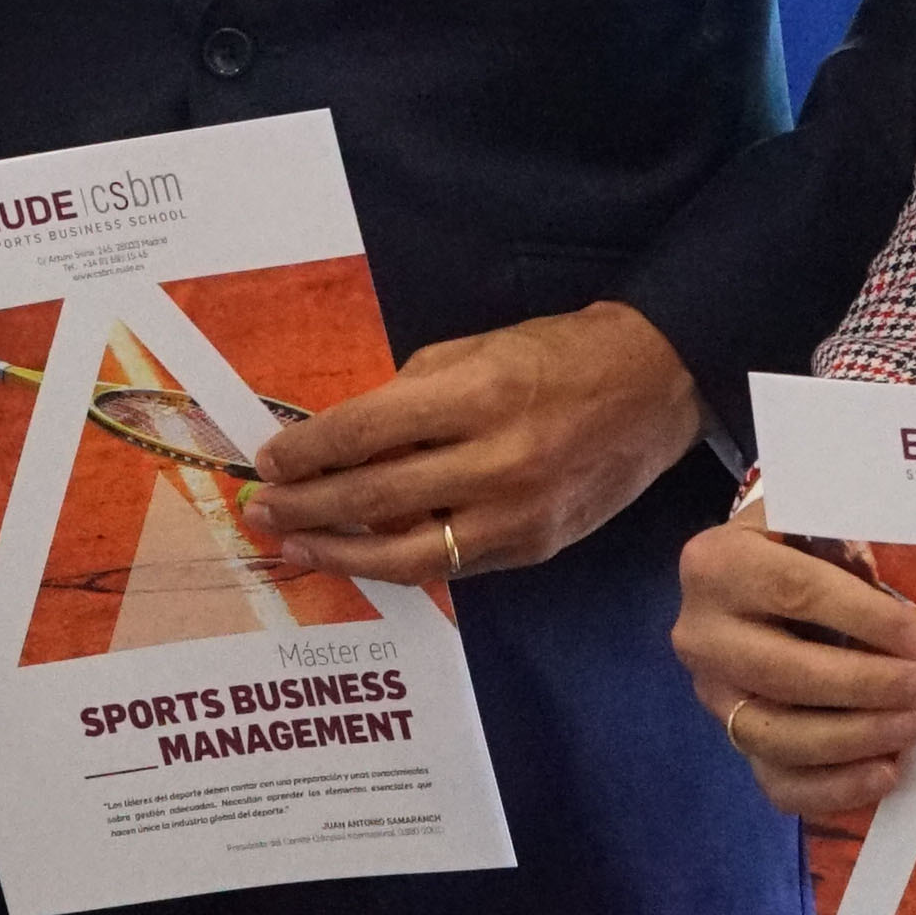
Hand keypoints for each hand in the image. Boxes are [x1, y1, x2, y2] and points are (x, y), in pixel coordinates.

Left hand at [239, 302, 705, 584]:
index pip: (366, 431)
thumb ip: (411, 395)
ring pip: (405, 551)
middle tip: (260, 507)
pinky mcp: (533, 548)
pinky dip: (396, 562)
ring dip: (338, 551)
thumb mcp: (477, 349)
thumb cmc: (557, 354)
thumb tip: (344, 439)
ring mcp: (517, 514)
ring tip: (294, 544)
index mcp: (478, 395)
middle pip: (375, 494)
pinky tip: (359, 554)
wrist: (655, 386)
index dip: (308, 450)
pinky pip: (448, 565)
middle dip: (307, 503)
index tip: (270, 459)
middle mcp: (497, 460)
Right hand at [669, 515, 915, 815]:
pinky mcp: (732, 740)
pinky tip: (885, 774)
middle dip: (869, 686)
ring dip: (856, 739)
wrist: (742, 581)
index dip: (865, 619)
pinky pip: (778, 782)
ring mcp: (712, 696)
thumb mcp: (808, 517)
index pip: (797, 592)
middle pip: (786, 672)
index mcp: (717, 564)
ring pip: (778, 736)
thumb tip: (914, 556)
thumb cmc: (792, 544)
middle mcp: (701, 634)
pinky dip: (834, 788)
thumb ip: (843, 530)